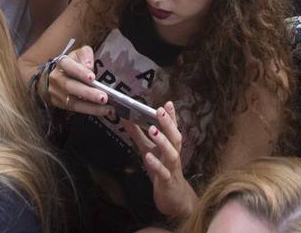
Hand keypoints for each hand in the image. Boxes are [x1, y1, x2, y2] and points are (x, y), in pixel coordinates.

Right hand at [43, 47, 110, 117]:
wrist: (56, 77)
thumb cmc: (72, 64)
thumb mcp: (79, 54)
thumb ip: (85, 55)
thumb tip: (89, 65)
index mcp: (62, 63)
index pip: (68, 65)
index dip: (79, 71)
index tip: (92, 77)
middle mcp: (57, 78)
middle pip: (70, 86)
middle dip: (88, 93)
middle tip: (104, 97)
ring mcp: (56, 93)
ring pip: (72, 102)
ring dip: (91, 107)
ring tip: (107, 108)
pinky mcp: (60, 104)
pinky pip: (75, 109)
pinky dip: (90, 111)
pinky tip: (103, 111)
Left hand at [122, 102, 195, 220]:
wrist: (173, 197)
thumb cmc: (161, 170)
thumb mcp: (148, 150)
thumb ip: (138, 134)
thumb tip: (125, 118)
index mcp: (170, 146)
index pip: (172, 128)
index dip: (171, 116)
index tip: (168, 103)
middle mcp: (173, 154)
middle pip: (175, 137)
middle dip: (168, 123)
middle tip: (160, 111)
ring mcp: (172, 168)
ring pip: (171, 153)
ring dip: (163, 141)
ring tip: (153, 130)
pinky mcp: (167, 181)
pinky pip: (163, 173)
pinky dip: (156, 164)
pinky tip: (148, 157)